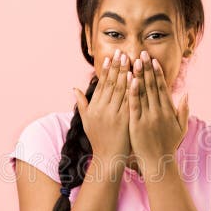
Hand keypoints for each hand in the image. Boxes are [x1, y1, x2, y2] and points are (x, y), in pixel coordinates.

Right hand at [72, 50, 131, 164]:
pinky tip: (135, 77)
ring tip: (130, 59)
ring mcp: (114, 114)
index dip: (106, 70)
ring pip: (120, 90)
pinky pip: (128, 101)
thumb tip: (74, 88)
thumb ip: (81, 104)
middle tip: (121, 52)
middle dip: (116, 67)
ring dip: (125, 73)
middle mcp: (103, 109)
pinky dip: (131, 89)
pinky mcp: (124, 120)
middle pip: (111, 84)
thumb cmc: (99, 140)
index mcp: (94, 107)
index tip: (110, 57)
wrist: (108, 158)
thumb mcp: (87, 121)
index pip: (101, 84)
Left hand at [128, 50, 189, 175]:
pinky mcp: (137, 124)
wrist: (158, 162)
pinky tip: (129, 80)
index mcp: (168, 111)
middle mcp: (159, 112)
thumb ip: (183, 110)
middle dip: (147, 69)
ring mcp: (148, 117)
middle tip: (142, 53)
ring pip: (143, 92)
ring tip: (134, 61)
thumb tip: (186, 94)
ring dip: (139, 75)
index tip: (154, 61)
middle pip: (152, 86)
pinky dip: (132, 91)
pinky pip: (134, 105)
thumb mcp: (181, 128)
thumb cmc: (168, 145)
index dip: (158, 73)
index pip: (162, 88)